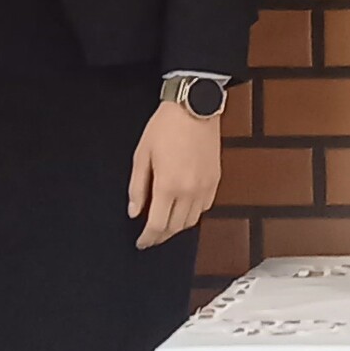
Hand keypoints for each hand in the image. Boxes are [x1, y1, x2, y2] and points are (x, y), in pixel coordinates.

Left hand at [128, 101, 222, 249]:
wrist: (194, 107)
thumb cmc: (165, 127)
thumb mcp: (142, 155)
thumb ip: (137, 187)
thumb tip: (134, 212)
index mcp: (168, 185)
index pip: (157, 225)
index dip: (148, 238)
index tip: (141, 243)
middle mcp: (189, 191)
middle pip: (175, 227)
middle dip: (161, 235)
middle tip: (150, 236)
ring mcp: (205, 186)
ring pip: (192, 221)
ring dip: (177, 227)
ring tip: (165, 224)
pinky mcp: (215, 180)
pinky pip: (205, 207)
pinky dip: (193, 214)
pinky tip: (183, 209)